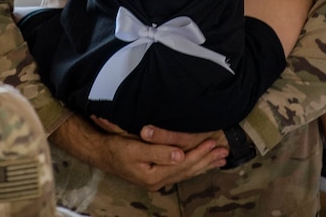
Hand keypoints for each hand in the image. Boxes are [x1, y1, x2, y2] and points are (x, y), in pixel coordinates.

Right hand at [51, 114, 227, 191]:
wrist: (101, 153)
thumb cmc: (117, 147)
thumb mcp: (135, 148)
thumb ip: (159, 151)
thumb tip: (181, 155)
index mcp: (154, 175)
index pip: (184, 164)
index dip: (199, 153)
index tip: (213, 143)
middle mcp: (158, 181)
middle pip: (188, 170)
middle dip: (207, 160)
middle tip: (224, 151)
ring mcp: (158, 180)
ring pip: (186, 172)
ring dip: (204, 164)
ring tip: (221, 158)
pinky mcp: (157, 176)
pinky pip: (181, 172)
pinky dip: (194, 167)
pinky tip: (203, 164)